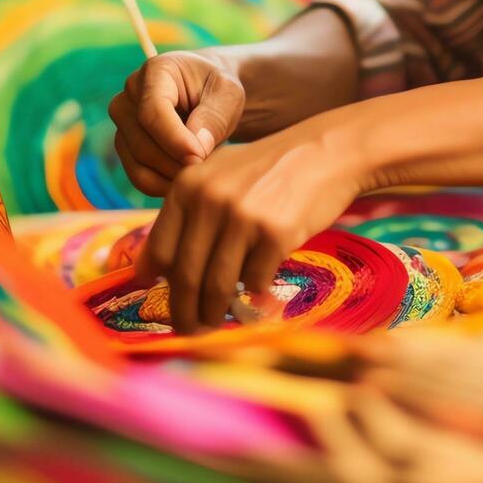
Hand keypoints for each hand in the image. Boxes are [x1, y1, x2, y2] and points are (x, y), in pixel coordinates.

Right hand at [108, 50, 245, 196]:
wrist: (208, 95)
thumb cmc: (218, 90)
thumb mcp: (229, 95)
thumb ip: (214, 116)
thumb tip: (196, 147)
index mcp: (155, 71)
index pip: (152, 112)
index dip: (175, 140)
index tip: (200, 157)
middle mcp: (129, 95)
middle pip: (142, 143)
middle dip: (177, 163)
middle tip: (208, 169)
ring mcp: (123, 123)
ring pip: (138, 164)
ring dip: (172, 177)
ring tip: (202, 171)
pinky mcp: (126, 146)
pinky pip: (139, 177)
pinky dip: (164, 185)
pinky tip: (188, 179)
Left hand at [134, 122, 367, 332]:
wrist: (325, 152)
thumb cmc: (269, 170)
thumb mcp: (219, 176)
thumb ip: (189, 214)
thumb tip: (157, 269)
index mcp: (187, 186)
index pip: (160, 250)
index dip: (158, 285)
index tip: (161, 305)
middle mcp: (209, 200)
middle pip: (185, 275)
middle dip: (183, 312)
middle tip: (188, 330)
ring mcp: (242, 217)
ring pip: (217, 286)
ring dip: (213, 314)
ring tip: (214, 323)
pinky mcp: (275, 233)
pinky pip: (255, 281)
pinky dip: (254, 294)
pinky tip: (257, 294)